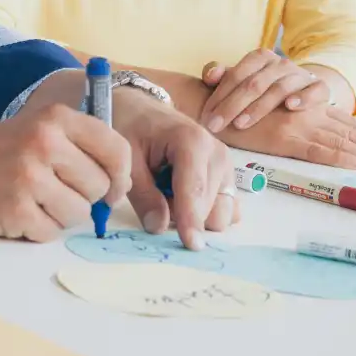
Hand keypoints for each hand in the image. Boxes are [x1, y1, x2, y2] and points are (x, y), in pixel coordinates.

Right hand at [0, 101, 132, 242]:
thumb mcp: (40, 128)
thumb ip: (83, 147)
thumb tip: (122, 184)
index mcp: (56, 118)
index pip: (116, 150)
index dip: (119, 175)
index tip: (110, 186)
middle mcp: (45, 143)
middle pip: (100, 187)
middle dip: (84, 196)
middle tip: (53, 189)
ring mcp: (29, 177)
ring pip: (79, 214)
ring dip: (60, 215)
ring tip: (33, 199)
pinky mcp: (16, 210)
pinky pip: (51, 232)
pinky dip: (38, 228)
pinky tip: (17, 211)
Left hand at [111, 87, 236, 248]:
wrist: (141, 110)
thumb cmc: (132, 129)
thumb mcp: (127, 159)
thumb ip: (143, 195)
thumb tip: (159, 227)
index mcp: (192, 142)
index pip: (194, 190)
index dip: (191, 220)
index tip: (191, 245)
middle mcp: (217, 154)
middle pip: (211, 208)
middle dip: (185, 216)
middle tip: (157, 196)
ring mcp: (226, 166)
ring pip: (222, 212)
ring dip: (196, 215)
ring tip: (168, 194)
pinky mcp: (228, 177)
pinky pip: (227, 209)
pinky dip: (206, 212)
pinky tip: (183, 197)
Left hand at [200, 50, 329, 132]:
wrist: (303, 88)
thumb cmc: (264, 85)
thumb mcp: (242, 78)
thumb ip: (220, 74)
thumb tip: (209, 75)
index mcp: (260, 57)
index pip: (236, 75)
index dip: (219, 96)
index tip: (206, 117)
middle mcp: (280, 64)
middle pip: (253, 84)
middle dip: (232, 106)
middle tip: (216, 126)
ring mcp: (300, 75)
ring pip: (278, 89)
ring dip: (259, 107)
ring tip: (241, 123)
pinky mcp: (319, 87)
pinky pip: (314, 91)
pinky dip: (303, 98)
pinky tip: (290, 107)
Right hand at [226, 104, 355, 168]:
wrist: (208, 102)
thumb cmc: (232, 107)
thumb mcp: (261, 109)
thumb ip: (275, 112)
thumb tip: (295, 124)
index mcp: (304, 107)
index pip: (343, 122)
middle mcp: (306, 113)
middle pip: (349, 132)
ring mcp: (297, 124)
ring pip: (340, 141)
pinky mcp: (284, 136)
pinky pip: (317, 150)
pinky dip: (338, 158)